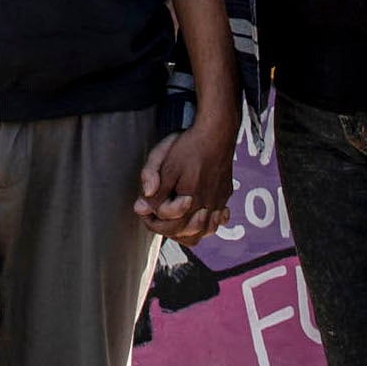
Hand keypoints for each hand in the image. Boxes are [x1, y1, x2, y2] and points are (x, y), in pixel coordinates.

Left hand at [134, 124, 234, 245]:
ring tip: (174, 220)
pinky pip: (218, 221)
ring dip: (188, 231)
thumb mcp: (165, 162)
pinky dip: (207, 225)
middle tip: (154, 215)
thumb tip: (141, 207)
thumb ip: (154, 186)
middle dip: (168, 229)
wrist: (217, 132)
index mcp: (190, 199)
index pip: (170, 226)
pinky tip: (197, 217)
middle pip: (188, 234)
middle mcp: (207, 205)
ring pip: (205, 232)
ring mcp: (219, 202)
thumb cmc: (190, 146)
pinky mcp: (225, 195)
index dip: (153, 222)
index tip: (144, 210)